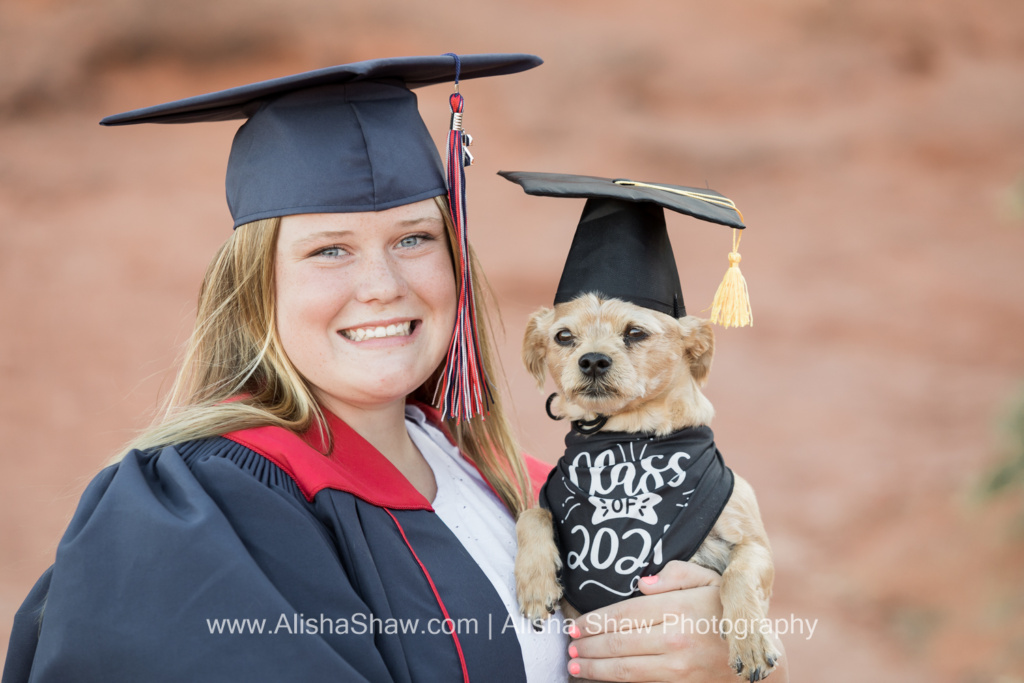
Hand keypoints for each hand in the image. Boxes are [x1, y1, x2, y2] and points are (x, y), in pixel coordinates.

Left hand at [567, 561, 787, 681]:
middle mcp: (676, 638)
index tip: (576, 625)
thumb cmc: (727, 615)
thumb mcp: (710, 581)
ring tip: (576, 666)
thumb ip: (676, 575)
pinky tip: (602, 679)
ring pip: (625, 669)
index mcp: (679, 607)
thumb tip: (641, 583)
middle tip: (569, 647)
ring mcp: (679, 667)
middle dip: (588, 646)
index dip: (594, 621)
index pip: (623, 614)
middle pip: (618, 642)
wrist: (758, 662)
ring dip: (595, 668)